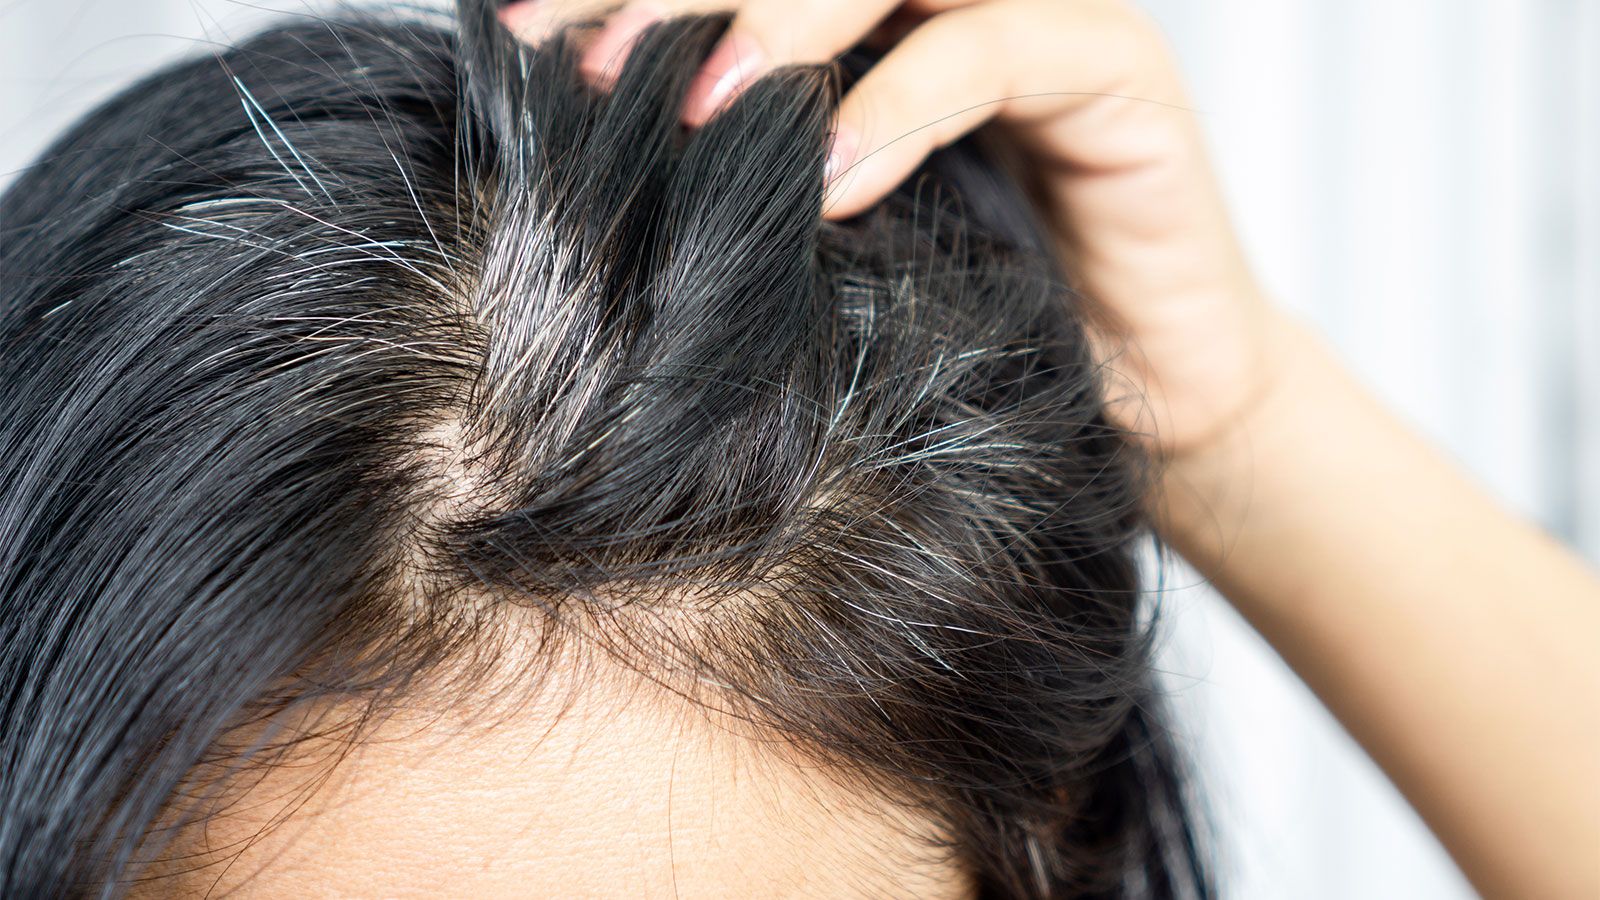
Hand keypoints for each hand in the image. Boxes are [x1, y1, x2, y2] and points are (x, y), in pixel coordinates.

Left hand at [504, 0, 1291, 460]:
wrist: (1143, 400)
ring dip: (784, 18)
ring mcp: (1041, 12)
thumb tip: (585, 164)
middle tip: (591, 63)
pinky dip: (901, 104)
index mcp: (871, 17)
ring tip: (701, 110)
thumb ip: (742, 179)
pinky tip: (832, 182)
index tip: (521, 37)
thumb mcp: (827, 243)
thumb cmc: (974, 320)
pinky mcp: (1120, 71)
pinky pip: (999, 49)